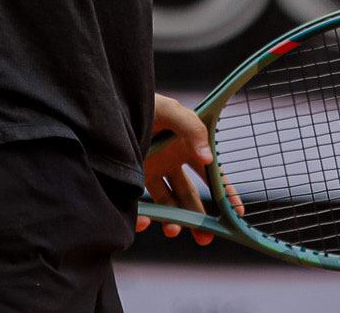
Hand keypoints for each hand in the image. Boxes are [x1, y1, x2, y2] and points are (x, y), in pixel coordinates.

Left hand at [137, 94, 234, 245]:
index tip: (235, 212)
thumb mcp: (169, 109)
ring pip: (167, 204)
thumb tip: (209, 158)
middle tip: (206, 238)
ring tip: (174, 230)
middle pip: (189, 196)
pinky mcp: (130, 180)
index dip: (224, 192)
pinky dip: (144, 217)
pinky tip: (145, 221)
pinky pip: (140, 205)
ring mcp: (150, 173)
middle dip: (199, 218)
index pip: (210, 173)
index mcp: (185, 146)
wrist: (104, 105)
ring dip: (174, 221)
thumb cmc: (141, 102)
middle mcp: (169, 162)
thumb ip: (192, 129)